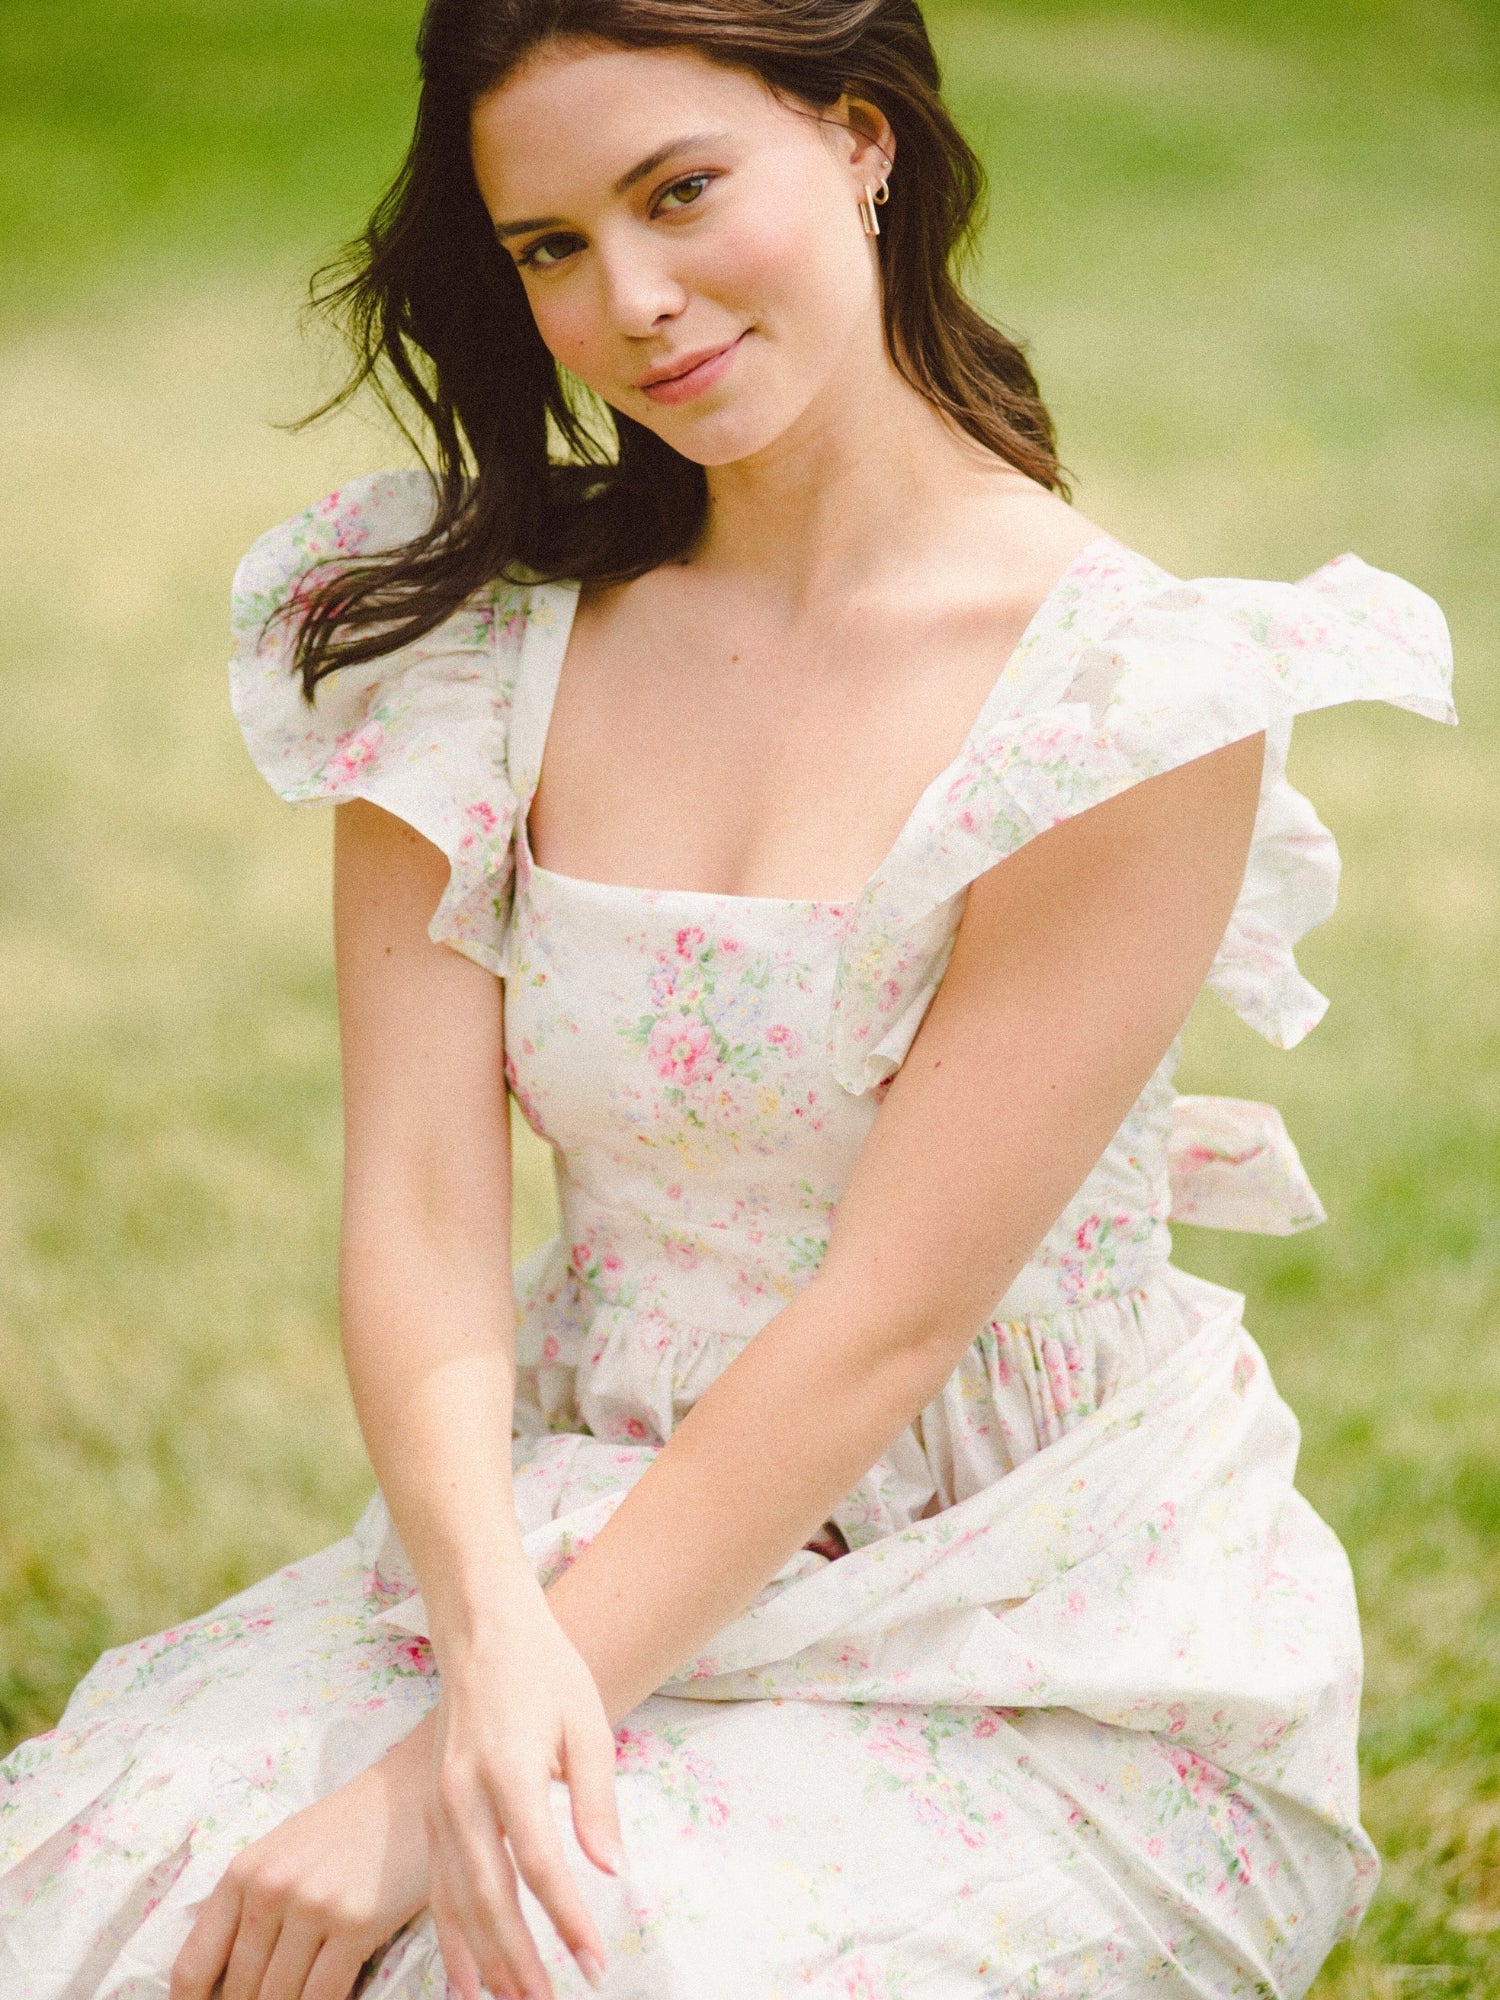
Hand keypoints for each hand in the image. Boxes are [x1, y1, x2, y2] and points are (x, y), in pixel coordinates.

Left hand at [170, 1713, 433, 1999]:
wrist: (409, 1793)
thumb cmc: (343, 1829)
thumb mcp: (280, 1855)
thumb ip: (246, 1910)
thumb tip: (219, 1986)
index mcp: (242, 1873)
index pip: (192, 1967)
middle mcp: (271, 1888)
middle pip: (238, 1991)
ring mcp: (314, 1905)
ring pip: (279, 1998)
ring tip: (294, 1999)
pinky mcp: (357, 1922)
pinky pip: (323, 1996)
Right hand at [425, 1570, 623, 1999]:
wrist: (484, 1631)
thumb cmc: (546, 1673)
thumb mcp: (588, 1724)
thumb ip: (596, 1801)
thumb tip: (612, 1870)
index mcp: (507, 1768)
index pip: (540, 1862)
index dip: (567, 1918)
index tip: (594, 1962)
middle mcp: (462, 1793)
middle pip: (489, 1894)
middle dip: (518, 1959)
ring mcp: (438, 1805)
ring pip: (455, 1899)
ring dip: (483, 1958)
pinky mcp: (430, 1812)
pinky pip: (436, 1886)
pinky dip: (449, 1937)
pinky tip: (466, 1979)